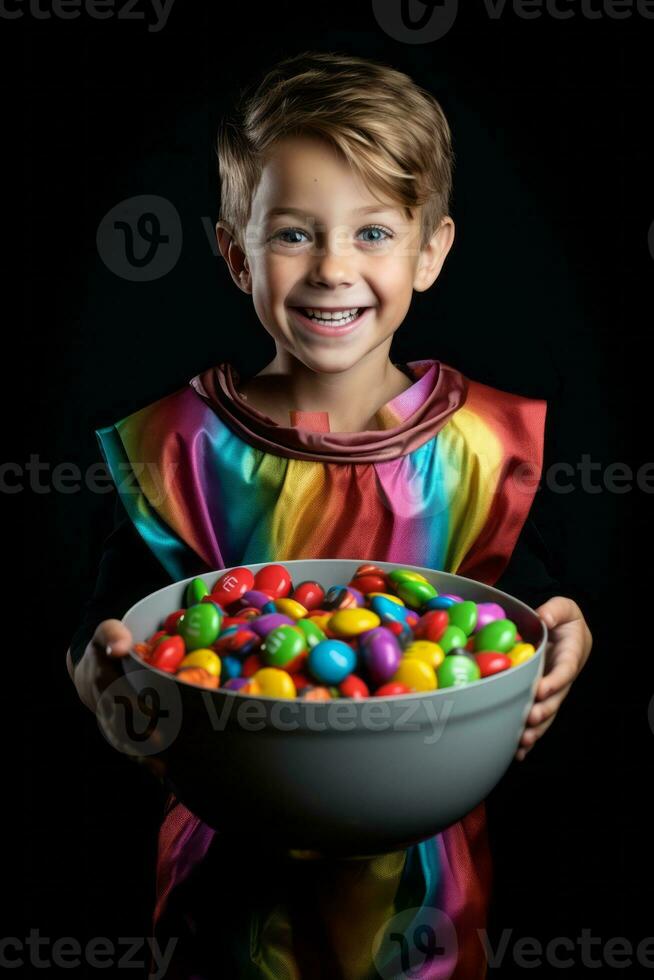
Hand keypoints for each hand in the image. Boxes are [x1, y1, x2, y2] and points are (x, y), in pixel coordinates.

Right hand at [68, 620, 166, 780]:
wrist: (87, 669)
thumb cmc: (104, 647)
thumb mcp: (106, 631)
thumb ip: (113, 634)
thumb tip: (121, 646)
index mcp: (100, 678)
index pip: (113, 694)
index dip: (129, 706)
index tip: (149, 714)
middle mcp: (100, 703)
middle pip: (118, 723)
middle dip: (137, 736)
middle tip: (162, 744)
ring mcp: (106, 719)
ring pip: (120, 740)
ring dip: (139, 754)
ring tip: (161, 766)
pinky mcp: (114, 730)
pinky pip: (125, 746)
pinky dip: (140, 759)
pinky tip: (159, 770)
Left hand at [515, 596, 592, 760]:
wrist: (566, 633)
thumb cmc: (564, 620)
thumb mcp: (564, 608)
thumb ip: (555, 611)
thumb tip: (543, 618)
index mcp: (569, 656)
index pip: (564, 671)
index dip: (554, 682)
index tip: (541, 690)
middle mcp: (561, 678)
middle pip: (555, 699)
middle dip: (543, 711)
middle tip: (529, 719)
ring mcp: (552, 691)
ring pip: (546, 714)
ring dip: (535, 730)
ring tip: (522, 742)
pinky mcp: (540, 698)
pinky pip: (536, 719)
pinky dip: (528, 736)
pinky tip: (517, 752)